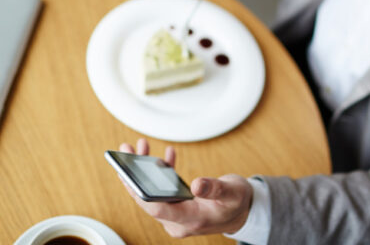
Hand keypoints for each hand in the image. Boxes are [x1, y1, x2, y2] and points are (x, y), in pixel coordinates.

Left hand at [117, 138, 252, 237]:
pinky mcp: (178, 207)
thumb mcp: (232, 193)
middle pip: (149, 200)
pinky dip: (162, 173)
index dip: (140, 192)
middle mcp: (179, 221)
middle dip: (135, 175)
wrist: (243, 214)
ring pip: (153, 193)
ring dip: (145, 171)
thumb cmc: (238, 203)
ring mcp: (176, 215)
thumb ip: (215, 189)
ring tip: (140, 147)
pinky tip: (165, 156)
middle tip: (127, 150)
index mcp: (192, 220)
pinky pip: (163, 190)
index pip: (158, 209)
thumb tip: (197, 185)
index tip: (127, 173)